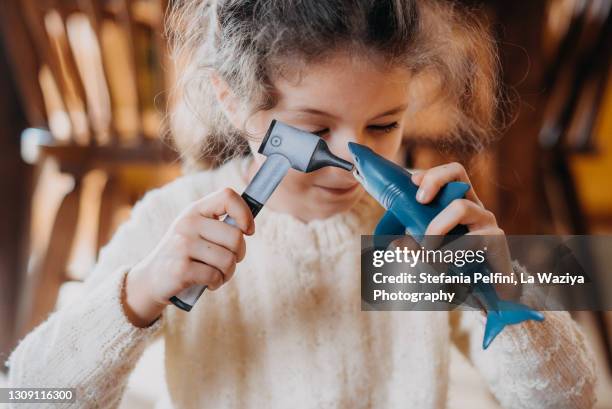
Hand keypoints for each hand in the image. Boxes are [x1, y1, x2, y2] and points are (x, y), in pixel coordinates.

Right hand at [123, 188, 253, 326]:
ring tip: (216, 274)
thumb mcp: (197, 231)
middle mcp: (188, 223)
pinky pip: (215, 276)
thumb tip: (249, 225)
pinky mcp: (180, 269)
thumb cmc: (184, 255)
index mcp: (195, 210)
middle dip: (239, 255)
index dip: (245, 213)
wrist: (151, 279)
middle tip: (228, 262)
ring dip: (228, 273)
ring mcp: (182, 245)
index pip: (228, 196)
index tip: (248, 230)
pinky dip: (216, 283)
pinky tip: (207, 283)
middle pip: (235, 237)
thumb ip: (220, 225)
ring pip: (228, 260)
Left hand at [411, 163, 518, 299]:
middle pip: (459, 175)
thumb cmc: (458, 266)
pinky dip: (449, 252)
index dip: (433, 173)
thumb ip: (414, 244)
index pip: (452, 173)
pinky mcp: (496, 240)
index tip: (413, 182)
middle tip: (419, 201)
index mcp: (459, 203)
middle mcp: (475, 207)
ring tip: (426, 251)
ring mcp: (487, 221)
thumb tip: (395, 244)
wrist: (490, 291)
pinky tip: (441, 266)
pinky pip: (471, 239)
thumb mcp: (432, 251)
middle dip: (435, 181)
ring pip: (460, 207)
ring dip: (436, 227)